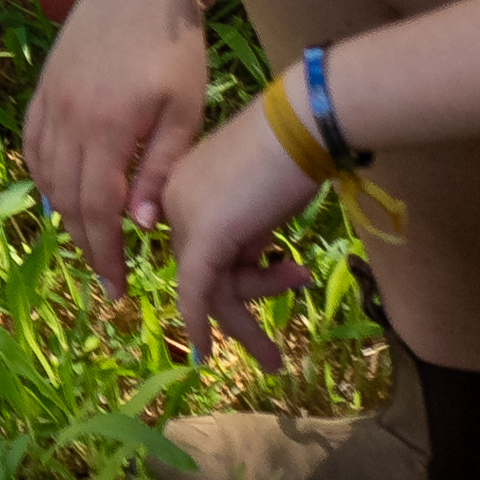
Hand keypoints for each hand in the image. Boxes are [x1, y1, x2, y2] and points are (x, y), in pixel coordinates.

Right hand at [23, 0, 220, 297]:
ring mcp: (49, 101)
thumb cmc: (174, 46)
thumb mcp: (183, 110)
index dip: (105, 254)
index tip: (117, 288)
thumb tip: (140, 226)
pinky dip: (42, 177)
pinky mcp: (42, 87)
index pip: (97, 210)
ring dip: (65, 215)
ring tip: (89, 239)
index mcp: (108, 127)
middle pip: (67, 201)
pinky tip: (60, 193)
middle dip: (86, 245)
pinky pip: (31, 145)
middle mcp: (68, 118)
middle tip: (106, 274)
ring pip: (45, 176)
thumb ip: (160, 169)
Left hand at [153, 89, 339, 353]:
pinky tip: (206, 355)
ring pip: (211, 287)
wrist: (306, 125)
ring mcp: (185, 217)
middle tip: (271, 354)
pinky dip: (201, 324)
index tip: (264, 289)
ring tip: (284, 340)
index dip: (241, 275)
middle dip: (246, 303)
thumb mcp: (263, 200)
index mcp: (180, 184)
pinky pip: (197, 291)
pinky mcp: (205, 236)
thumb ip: (247, 230)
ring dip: (249, 321)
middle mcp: (173, 200)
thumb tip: (251, 260)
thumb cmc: (294, 152)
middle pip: (205, 269)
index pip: (202, 245)